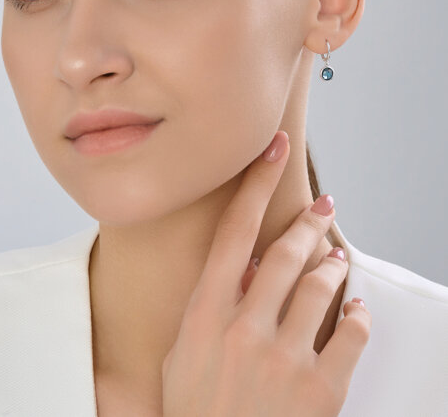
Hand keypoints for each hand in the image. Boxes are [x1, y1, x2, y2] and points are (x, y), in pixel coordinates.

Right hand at [161, 131, 370, 416]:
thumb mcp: (184, 352)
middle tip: (324, 206)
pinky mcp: (319, 389)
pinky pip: (352, 334)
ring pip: (323, 286)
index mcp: (206, 314)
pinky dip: (358, 316)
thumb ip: (210, 305)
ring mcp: (284, 358)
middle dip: (309, 221)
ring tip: (336, 258)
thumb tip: (243, 266)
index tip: (273, 151)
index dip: (256, 184)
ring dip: (333, 264)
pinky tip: (356, 311)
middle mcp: (245, 328)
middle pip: (286, 252)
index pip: (233, 232)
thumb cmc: (195, 407)